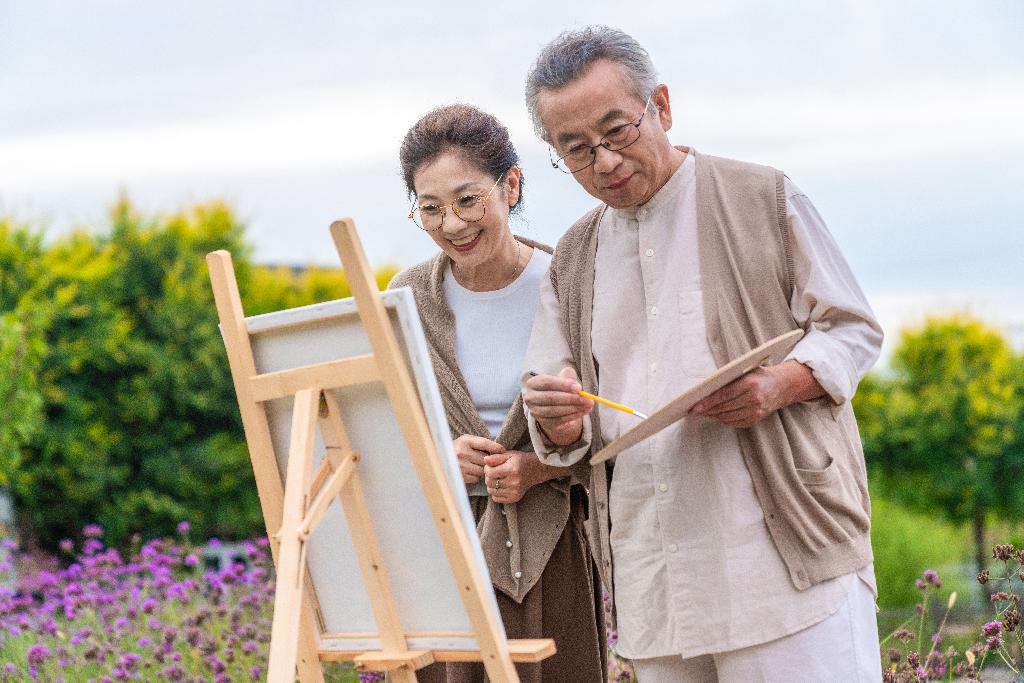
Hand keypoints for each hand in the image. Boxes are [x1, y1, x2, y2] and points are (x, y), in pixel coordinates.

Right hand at [452, 434, 504, 484]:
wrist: (440, 459)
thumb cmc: (459, 448)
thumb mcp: (468, 441)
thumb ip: (481, 444)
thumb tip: (500, 451)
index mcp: (465, 441)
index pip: (484, 443)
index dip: (495, 447)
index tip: (503, 450)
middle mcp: (461, 452)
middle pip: (485, 459)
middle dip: (488, 461)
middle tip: (488, 461)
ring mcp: (460, 465)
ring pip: (482, 470)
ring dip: (483, 469)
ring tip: (477, 465)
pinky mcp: (459, 476)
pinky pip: (476, 478)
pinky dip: (476, 476)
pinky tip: (471, 471)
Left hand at [483, 451, 544, 503]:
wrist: (536, 470)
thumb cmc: (521, 460)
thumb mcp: (509, 454)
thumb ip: (496, 457)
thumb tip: (484, 460)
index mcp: (513, 469)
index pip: (490, 473)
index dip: (487, 468)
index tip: (490, 466)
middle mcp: (514, 482)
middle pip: (489, 482)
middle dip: (488, 476)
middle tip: (493, 472)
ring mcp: (515, 492)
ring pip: (491, 491)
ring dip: (491, 485)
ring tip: (497, 478)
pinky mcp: (514, 498)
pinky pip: (496, 498)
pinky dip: (495, 492)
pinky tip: (501, 486)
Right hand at [523, 367, 592, 445]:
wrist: (553, 406)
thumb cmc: (558, 389)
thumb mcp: (562, 380)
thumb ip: (567, 376)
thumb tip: (574, 381)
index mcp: (533, 383)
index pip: (546, 382)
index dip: (562, 384)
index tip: (578, 387)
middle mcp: (531, 398)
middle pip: (550, 398)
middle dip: (570, 398)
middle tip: (586, 398)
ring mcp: (536, 412)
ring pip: (556, 410)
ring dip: (574, 408)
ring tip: (588, 404)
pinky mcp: (544, 422)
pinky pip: (560, 420)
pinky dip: (573, 415)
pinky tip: (584, 411)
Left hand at [690, 360, 824, 427]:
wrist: (783, 385)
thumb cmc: (759, 374)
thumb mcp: (745, 370)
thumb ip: (728, 378)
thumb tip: (705, 388)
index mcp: (750, 384)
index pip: (723, 395)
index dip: (707, 402)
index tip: (694, 407)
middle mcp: (754, 399)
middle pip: (723, 407)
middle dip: (707, 410)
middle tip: (694, 410)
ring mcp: (756, 411)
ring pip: (728, 417)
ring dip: (714, 415)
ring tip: (703, 412)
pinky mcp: (756, 419)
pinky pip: (735, 422)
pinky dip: (724, 419)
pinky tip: (716, 415)